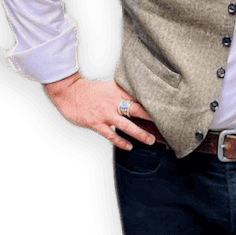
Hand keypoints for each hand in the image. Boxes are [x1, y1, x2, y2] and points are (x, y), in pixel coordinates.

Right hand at [43, 71, 157, 149]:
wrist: (68, 92)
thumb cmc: (89, 90)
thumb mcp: (109, 87)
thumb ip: (123, 93)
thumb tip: (139, 101)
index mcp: (119, 91)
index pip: (140, 97)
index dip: (153, 104)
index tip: (167, 109)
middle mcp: (114, 102)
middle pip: (138, 110)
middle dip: (152, 119)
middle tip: (166, 126)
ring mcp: (105, 113)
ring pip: (127, 125)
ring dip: (140, 134)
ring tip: (150, 140)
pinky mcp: (96, 123)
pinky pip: (111, 135)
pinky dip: (121, 142)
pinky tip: (129, 146)